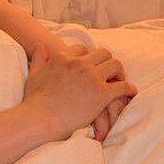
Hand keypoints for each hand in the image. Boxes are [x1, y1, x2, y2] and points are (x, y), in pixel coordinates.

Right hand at [22, 44, 136, 141]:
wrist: (40, 118)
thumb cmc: (34, 101)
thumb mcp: (34, 75)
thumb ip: (39, 58)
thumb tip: (40, 45)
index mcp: (63, 57)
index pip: (83, 49)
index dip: (89, 57)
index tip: (92, 66)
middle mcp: (79, 63)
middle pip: (103, 53)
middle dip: (107, 61)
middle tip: (110, 72)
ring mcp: (92, 77)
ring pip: (115, 65)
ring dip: (119, 72)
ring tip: (120, 81)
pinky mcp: (102, 93)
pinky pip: (123, 86)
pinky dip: (129, 89)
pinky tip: (130, 93)